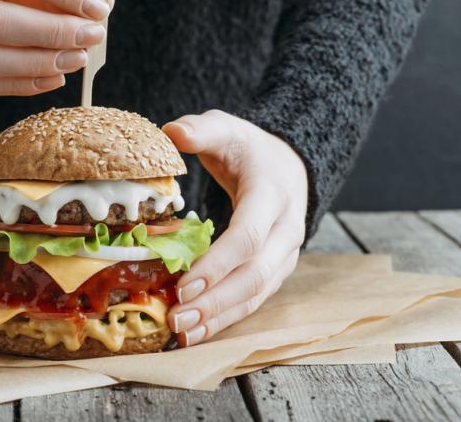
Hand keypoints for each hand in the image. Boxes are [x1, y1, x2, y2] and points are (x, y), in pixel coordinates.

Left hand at [162, 110, 307, 346]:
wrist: (288, 165)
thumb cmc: (248, 148)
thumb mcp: (226, 128)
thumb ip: (200, 129)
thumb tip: (171, 132)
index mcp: (272, 194)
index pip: (248, 236)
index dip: (218, 263)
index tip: (185, 284)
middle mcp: (285, 229)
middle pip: (254, 274)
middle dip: (216, 300)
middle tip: (177, 316)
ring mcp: (285, 254)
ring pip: (257, 294)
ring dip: (220, 317)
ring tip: (183, 332)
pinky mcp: (276, 269)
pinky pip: (255, 299)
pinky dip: (227, 318)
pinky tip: (198, 331)